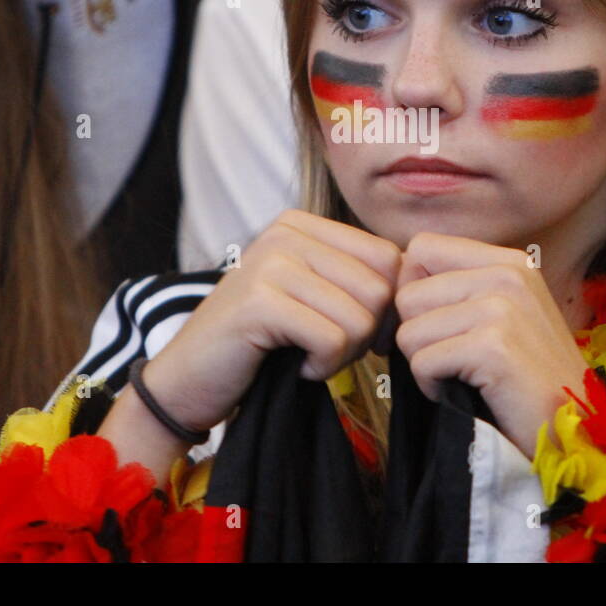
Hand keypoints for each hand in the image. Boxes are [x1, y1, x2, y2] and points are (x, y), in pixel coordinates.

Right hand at [140, 209, 401, 433]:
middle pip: (380, 288)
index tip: (356, 334)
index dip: (386, 307)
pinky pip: (332, 338)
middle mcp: (286, 233)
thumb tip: (417, 287)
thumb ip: (355, 280)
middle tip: (328, 350)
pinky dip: (323, 366)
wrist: (188, 382)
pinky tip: (298, 366)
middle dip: (366, 333)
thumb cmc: (259, 344)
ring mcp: (270, 263)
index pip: (388, 258)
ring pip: (360, 316)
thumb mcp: (310, 296)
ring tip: (309, 356)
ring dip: (344, 353)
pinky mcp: (259, 302)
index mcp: (302, 224)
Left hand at [393, 232, 590, 459]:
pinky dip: (432, 388)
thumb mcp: (501, 314)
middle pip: (407, 292)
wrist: (574, 430)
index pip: (421, 248)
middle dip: (417, 335)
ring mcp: (502, 308)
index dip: (413, 290)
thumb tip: (396, 274)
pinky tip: (464, 393)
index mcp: (508, 261)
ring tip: (464, 378)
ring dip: (426, 364)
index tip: (435, 326)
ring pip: (409, 330)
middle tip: (453, 362)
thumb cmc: (525, 378)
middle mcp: (507, 274)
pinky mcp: (493, 347)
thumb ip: (457, 287)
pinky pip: (422, 362)